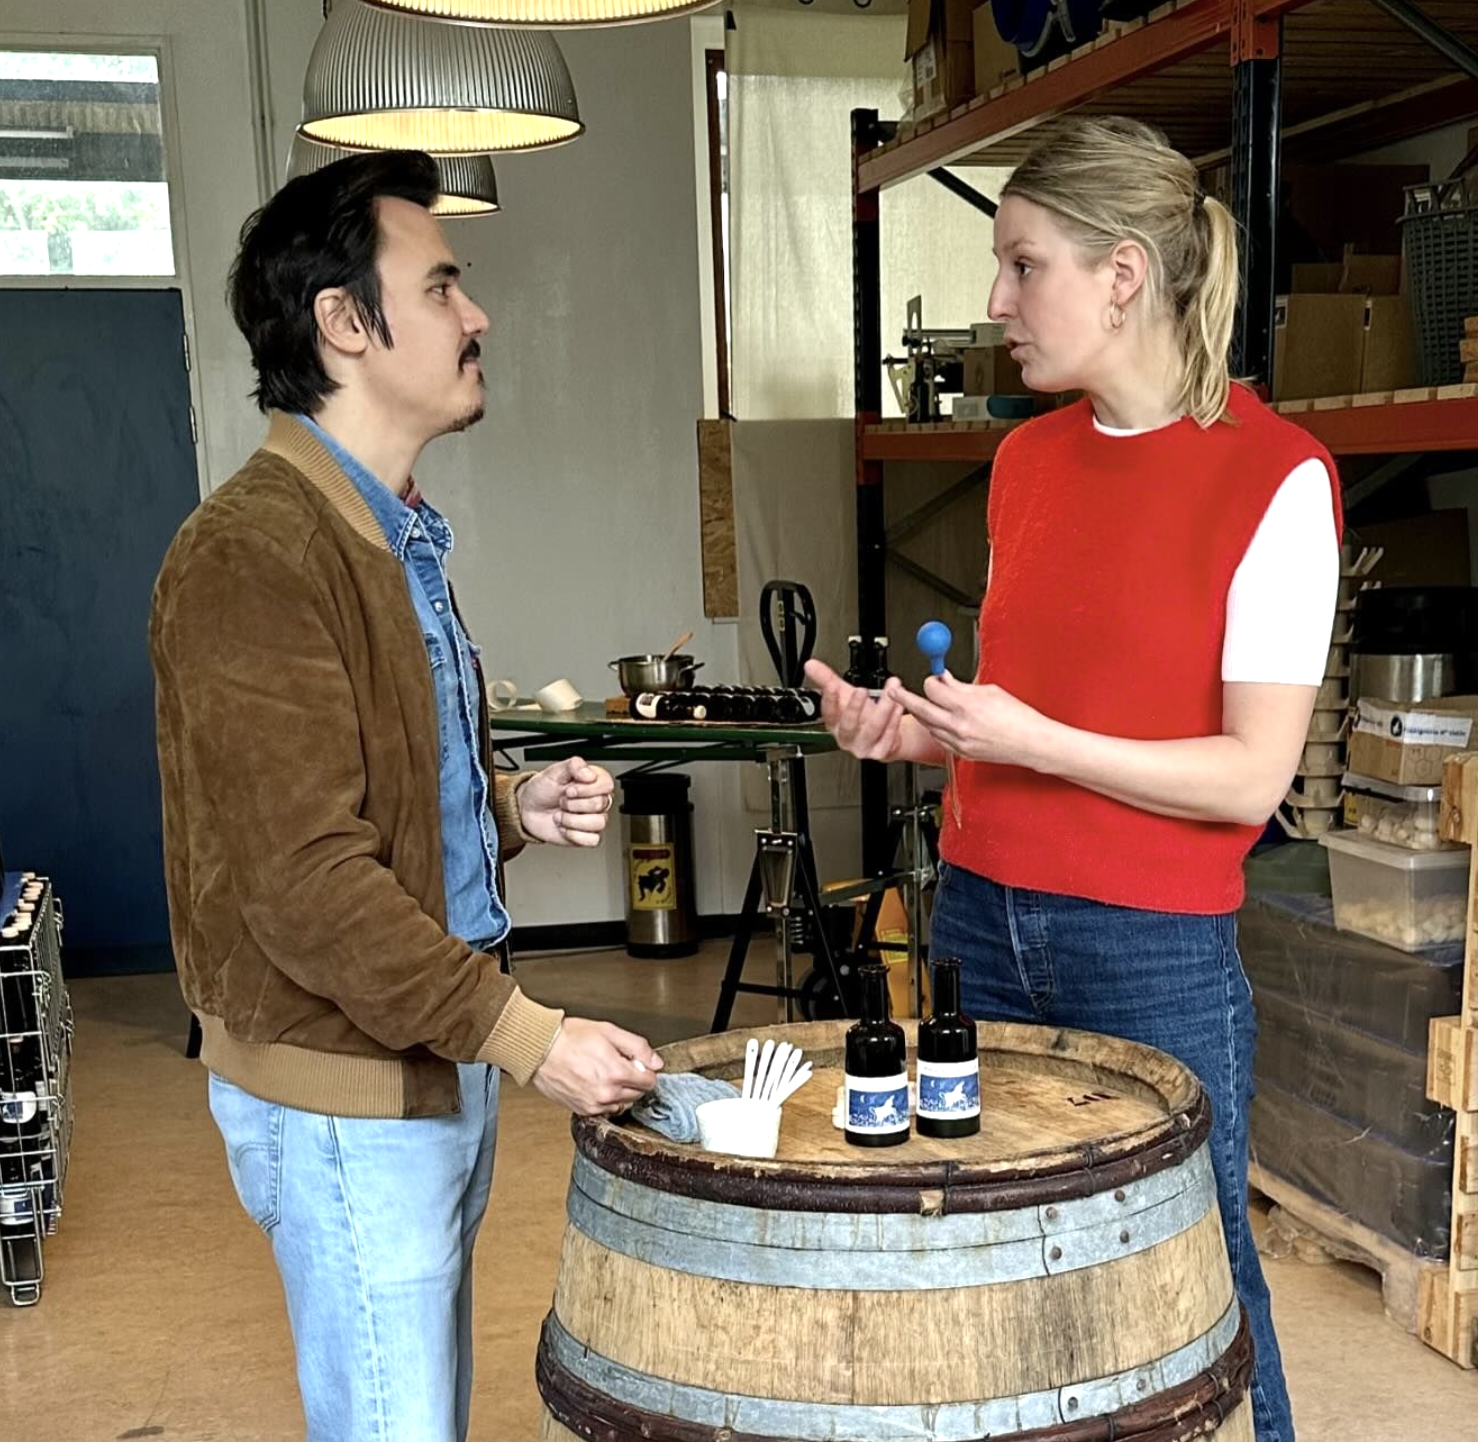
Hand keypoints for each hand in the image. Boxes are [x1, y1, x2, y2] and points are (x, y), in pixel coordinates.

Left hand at [517, 757, 614, 846]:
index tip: (570, 789)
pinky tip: (564, 827)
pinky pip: (592, 840)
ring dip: (572, 820)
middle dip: (574, 804)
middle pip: (600, 804)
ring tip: (561, 815)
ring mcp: (592, 818)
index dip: (587, 789)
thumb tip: (589, 773)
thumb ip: (573, 766)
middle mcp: (596, 800)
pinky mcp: (587, 836)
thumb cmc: (542, 790)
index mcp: (593, 781)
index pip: (607, 784)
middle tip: (562, 801)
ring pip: (598, 823)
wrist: (528, 810)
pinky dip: (574, 835)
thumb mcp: (554, 772)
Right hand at [532, 1017, 662, 1115]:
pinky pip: (606, 1110)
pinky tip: (596, 1084)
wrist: (541, 1049)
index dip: (645, 1069)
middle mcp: (606, 1092)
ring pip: (623, 1103)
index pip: (649, 1081)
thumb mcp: (609, 1031)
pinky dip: (607, 1100)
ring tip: (605, 1073)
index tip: (637, 1063)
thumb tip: (655, 1062)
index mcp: (616, 1072)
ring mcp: (594, 1104)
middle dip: (634, 1080)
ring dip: (621, 1091)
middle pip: (638, 1094)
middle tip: (619, 1064)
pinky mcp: (583, 1110)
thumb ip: (637, 1047)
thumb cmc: (570, 1037)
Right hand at [803, 658, 904, 761]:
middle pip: (848, 724)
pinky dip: (895, 718)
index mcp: (834, 725)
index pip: (828, 712)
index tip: (832, 685)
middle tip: (861, 690)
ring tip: (890, 691)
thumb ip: (826, 679)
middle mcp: (847, 738)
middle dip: (854, 706)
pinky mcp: (880, 751)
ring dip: (883, 708)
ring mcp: (863, 746)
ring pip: (873, 729)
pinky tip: (898, 704)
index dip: (829, 699)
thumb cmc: (861, 714)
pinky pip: (889, 735)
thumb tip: (810, 665)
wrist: (882, 734)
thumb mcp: (843, 693)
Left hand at [884, 672, 1050, 766]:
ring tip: (927, 705)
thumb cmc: (1018, 717)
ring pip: (928, 725)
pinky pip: (939, 738)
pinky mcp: (961, 753)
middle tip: (894, 691)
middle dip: (904, 698)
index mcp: (967, 705)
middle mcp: (960, 725)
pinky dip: (937, 728)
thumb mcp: (991, 692)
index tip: (932, 678)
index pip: (932, 689)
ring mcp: (959, 742)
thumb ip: (962, 686)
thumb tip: (944, 678)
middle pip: (921, 709)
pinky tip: (944, 722)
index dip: (930, 681)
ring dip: (924, 714)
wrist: (1031, 743)